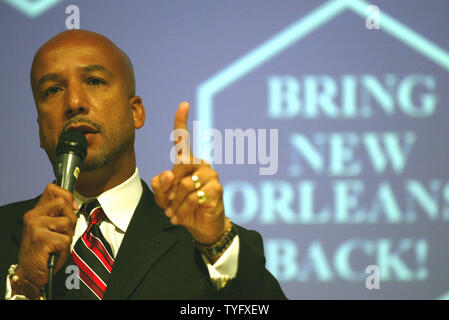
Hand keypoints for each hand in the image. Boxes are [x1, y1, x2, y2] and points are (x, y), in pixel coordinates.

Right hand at [15, 183, 76, 291]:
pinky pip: (66, 239)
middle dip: (71, 219)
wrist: (30, 273)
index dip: (67, 196)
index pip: (52, 189)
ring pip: (68, 221)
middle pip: (64, 203)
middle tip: (62, 234)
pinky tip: (53, 252)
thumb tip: (74, 205)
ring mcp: (35, 226)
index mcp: (36, 211)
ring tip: (56, 244)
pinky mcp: (41, 238)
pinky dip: (64, 248)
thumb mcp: (52, 228)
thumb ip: (60, 214)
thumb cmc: (44, 251)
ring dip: (67, 235)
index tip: (71, 207)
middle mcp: (33, 216)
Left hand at [151, 102, 228, 244]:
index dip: (181, 122)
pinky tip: (185, 217)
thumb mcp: (164, 199)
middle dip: (169, 188)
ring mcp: (211, 175)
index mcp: (188, 163)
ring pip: (184, 184)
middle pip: (179, 164)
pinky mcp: (217, 189)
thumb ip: (161, 186)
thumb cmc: (183, 208)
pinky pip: (194, 196)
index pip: (183, 141)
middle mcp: (201, 165)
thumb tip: (168, 174)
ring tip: (176, 213)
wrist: (200, 228)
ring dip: (176, 204)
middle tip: (169, 203)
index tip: (184, 105)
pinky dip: (185, 209)